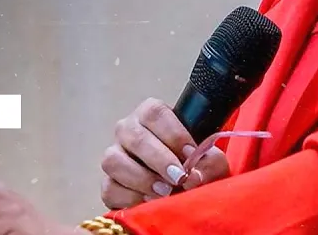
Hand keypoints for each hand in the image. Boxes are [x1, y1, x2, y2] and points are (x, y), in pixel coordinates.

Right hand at [100, 98, 230, 209]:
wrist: (183, 187)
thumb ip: (209, 162)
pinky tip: (149, 203)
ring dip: (142, 179)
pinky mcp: (108, 184)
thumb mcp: (209, 160)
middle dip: (159, 159)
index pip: (155, 114)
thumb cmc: (195, 165)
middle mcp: (128, 130)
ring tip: (164, 192)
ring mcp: (114, 156)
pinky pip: (109, 188)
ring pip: (113, 161)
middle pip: (134, 136)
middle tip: (179, 177)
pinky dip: (130, 198)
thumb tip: (193, 176)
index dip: (173, 134)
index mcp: (151, 115)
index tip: (190, 154)